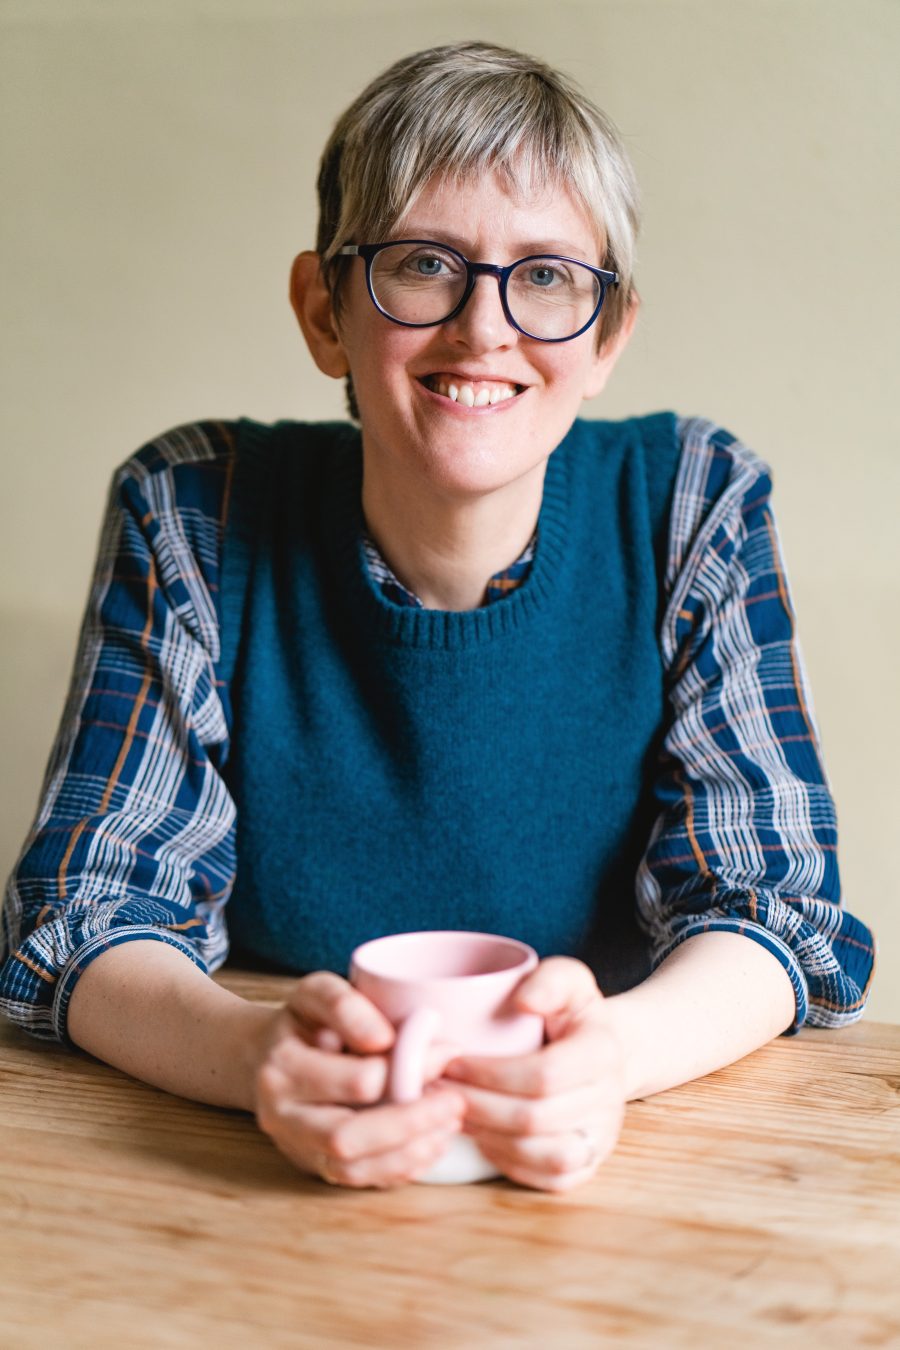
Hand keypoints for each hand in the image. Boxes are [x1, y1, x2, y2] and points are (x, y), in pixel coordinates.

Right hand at [250, 971, 464, 1188]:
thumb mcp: (318, 993)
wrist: (267, 1056)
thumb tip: (386, 1040)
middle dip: (411, 1123)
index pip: (357, 1080)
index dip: (408, 1068)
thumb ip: (346, 1005)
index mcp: (283, 1067)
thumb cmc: (305, 1021)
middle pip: (348, 1137)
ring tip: (449, 1124)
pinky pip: (359, 1180)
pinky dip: (400, 1167)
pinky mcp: (315, 1166)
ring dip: (409, 1151)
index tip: (446, 1051)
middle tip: (456, 1102)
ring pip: (353, 1168)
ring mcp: (298, 1146)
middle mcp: (282, 1115)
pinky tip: (431, 1142)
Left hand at [443, 957, 625, 1192]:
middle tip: (439, 1090)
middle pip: (536, 1118)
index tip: (453, 1061)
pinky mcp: (589, 1162)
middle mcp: (610, 1100)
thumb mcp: (567, 980)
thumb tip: (523, 1001)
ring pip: (545, 1156)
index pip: (545, 1074)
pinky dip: (511, 1163)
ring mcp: (602, 1137)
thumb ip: (549, 981)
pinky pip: (550, 1178)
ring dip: (490, 1137)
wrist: (602, 1050)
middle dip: (478, 1106)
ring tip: (456, 1113)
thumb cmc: (570, 1012)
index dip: (491, 1073)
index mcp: (603, 1051)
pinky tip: (483, 1137)